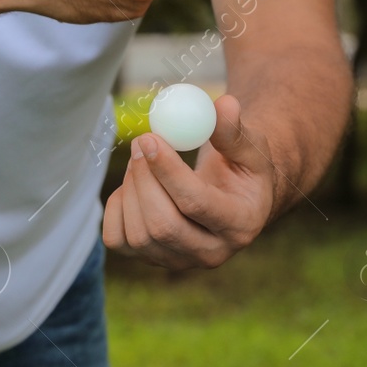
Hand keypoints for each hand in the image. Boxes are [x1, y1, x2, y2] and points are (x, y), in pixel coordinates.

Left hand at [101, 94, 277, 269]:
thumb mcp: (250, 148)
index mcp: (241, 225)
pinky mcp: (150, 259)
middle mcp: (211, 253)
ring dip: (131, 187)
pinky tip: (133, 185)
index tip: (150, 138)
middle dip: (144, 180)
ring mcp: (178, 261)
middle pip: (163, 225)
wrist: (233, 198)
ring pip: (139, 234)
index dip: (168, 171)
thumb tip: (222, 105)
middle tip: (140, 141)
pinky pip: (117, 239)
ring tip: (141, 156)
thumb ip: (235, 131)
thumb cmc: (242, 169)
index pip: (197, 204)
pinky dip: (116, 207)